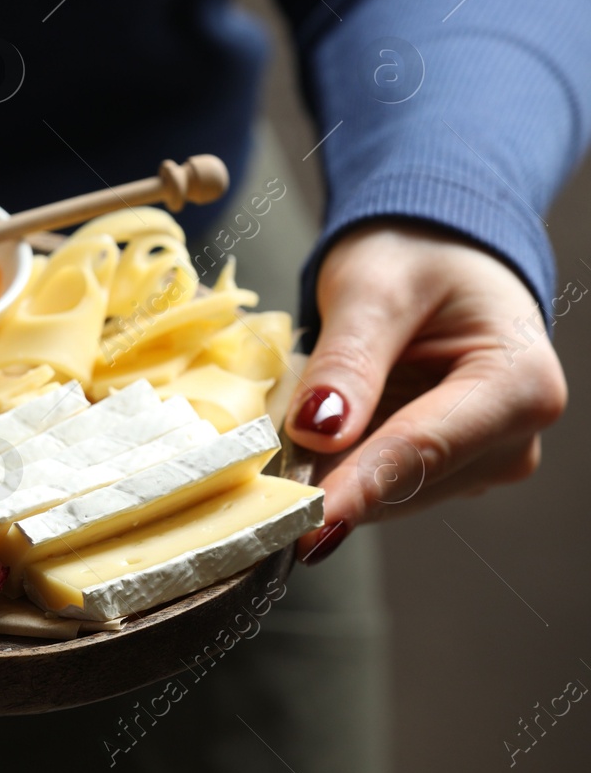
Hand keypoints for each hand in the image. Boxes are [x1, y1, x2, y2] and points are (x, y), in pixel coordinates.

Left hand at [285, 223, 567, 561]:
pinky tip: (304, 447)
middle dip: (331, 482)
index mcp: (519, 384)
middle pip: (407, 481)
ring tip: (277, 448)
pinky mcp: (450, 468)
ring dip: (331, 477)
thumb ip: (348, 360)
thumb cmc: (414, 255)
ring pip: (391, 492)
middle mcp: (515, 437)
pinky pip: (383, 482)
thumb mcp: (371, 290)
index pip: (423, 449)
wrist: (436, 252)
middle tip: (253, 484)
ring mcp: (484, 459)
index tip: (304, 520)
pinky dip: (339, 469)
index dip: (357, 487)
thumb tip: (319, 433)